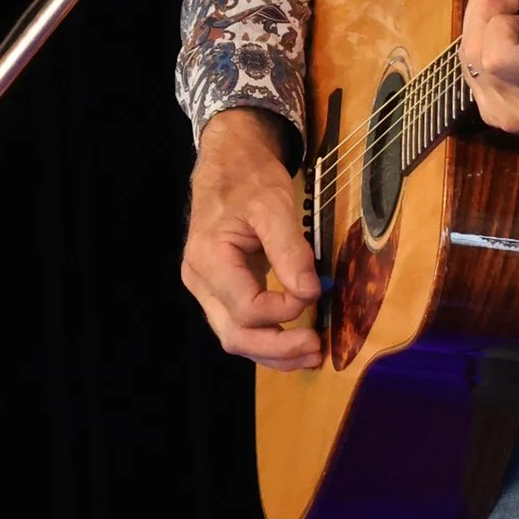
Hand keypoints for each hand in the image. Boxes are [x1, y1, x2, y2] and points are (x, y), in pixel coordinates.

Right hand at [181, 107, 322, 367]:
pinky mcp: (220, 291)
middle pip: (235, 335)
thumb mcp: (274, 206)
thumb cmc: (249, 179)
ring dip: (274, 353)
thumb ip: (290, 250)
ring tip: (313, 355)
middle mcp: (200, 282)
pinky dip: (268, 340)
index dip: (283, 311)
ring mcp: (207, 289)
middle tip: (317, 349)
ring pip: (236, 338)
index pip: (247, 308)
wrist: (230, 163)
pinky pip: (241, 326)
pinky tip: (295, 343)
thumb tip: (310, 292)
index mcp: (208, 260)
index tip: (315, 294)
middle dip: (278, 349)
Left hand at [461, 0, 518, 140]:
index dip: (501, 21)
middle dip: (484, 16)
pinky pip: (472, 74)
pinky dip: (481, 50)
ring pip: (467, 63)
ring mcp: (505, 119)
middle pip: (474, 55)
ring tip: (509, 19)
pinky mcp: (495, 118)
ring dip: (481, 31)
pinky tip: (502, 42)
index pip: (497, 54)